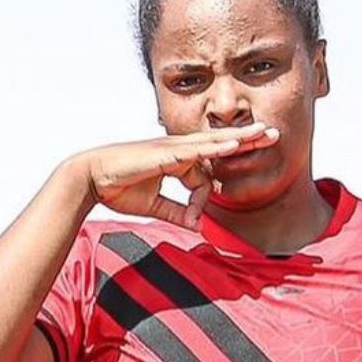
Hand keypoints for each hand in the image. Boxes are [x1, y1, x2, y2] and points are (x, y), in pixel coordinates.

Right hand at [63, 124, 279, 226]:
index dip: (204, 200)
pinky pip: (197, 150)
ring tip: (264, 134)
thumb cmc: (116, 188)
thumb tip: (197, 227)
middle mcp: (177, 149)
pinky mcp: (165, 152)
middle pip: (219, 144)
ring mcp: (172, 148)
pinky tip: (233, 145)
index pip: (204, 176)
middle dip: (246, 140)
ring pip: (213, 142)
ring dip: (240, 139)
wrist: (89, 179)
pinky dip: (216, 147)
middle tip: (272, 134)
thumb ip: (175, 213)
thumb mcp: (152, 205)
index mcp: (174, 160)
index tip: (194, 220)